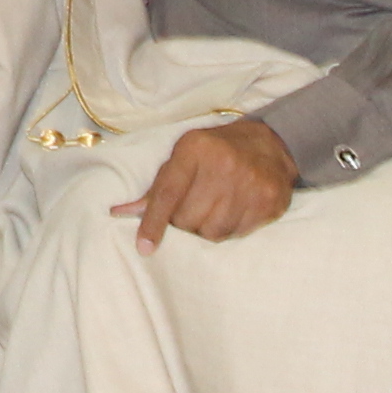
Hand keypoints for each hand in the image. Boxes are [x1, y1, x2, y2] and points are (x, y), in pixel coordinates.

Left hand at [113, 118, 298, 250]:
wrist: (271, 144)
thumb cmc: (216, 152)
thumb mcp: (184, 156)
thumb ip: (157, 187)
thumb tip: (120, 213)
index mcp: (195, 148)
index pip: (168, 193)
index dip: (154, 223)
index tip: (144, 247)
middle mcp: (224, 165)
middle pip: (189, 218)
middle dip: (183, 223)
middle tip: (191, 210)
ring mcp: (250, 184)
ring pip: (212, 232)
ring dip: (205, 229)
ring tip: (211, 211)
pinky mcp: (269, 202)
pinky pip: (237, 234)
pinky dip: (229, 230)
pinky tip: (232, 212)